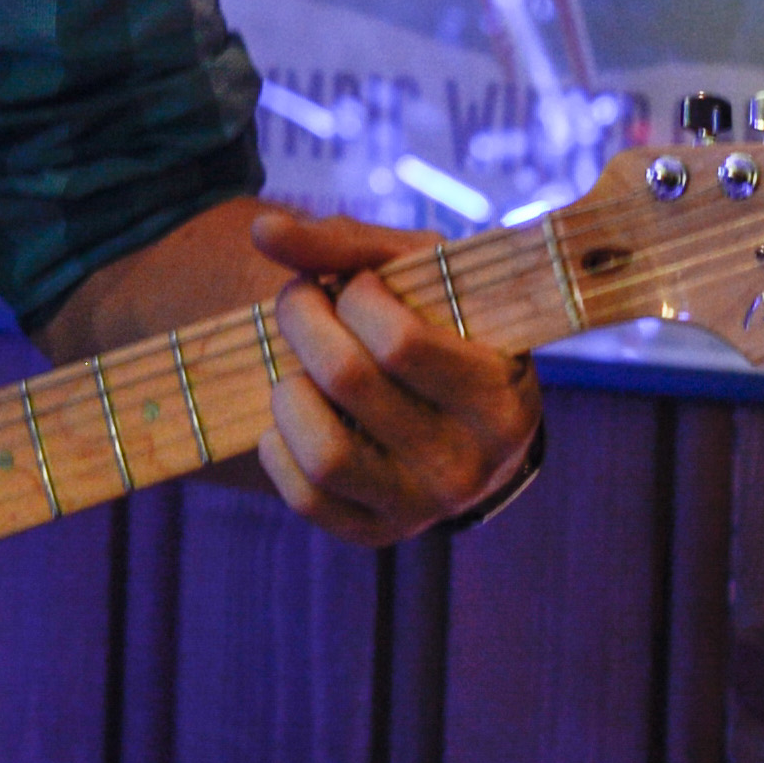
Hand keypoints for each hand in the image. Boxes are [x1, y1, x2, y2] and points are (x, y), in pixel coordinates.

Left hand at [243, 206, 543, 545]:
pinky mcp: (376, 532)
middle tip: (302, 301)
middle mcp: (471, 466)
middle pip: (347, 380)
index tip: (357, 285)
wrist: (460, 418)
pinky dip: (280, 447)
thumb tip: (262, 230)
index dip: (356, 295)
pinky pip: (304, 496)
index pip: (397, 341)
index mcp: (501, 398)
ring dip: (290, 390)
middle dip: (304, 320)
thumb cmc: (438, 326)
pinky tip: (296, 414)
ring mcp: (422, 507)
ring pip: (324, 452)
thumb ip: (347, 243)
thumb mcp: (421, 274)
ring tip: (299, 365)